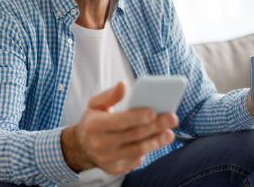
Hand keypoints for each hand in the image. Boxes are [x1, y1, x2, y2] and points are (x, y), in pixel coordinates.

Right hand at [61, 81, 178, 174]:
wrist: (81, 147)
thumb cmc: (93, 121)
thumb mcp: (95, 105)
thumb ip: (110, 95)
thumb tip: (124, 84)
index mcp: (95, 125)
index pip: (119, 122)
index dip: (137, 117)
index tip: (154, 111)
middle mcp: (100, 144)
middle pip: (134, 135)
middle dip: (156, 126)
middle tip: (172, 118)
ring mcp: (108, 159)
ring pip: (139, 150)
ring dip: (157, 141)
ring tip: (169, 132)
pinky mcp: (115, 169)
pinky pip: (136, 160)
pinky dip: (147, 151)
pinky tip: (156, 141)